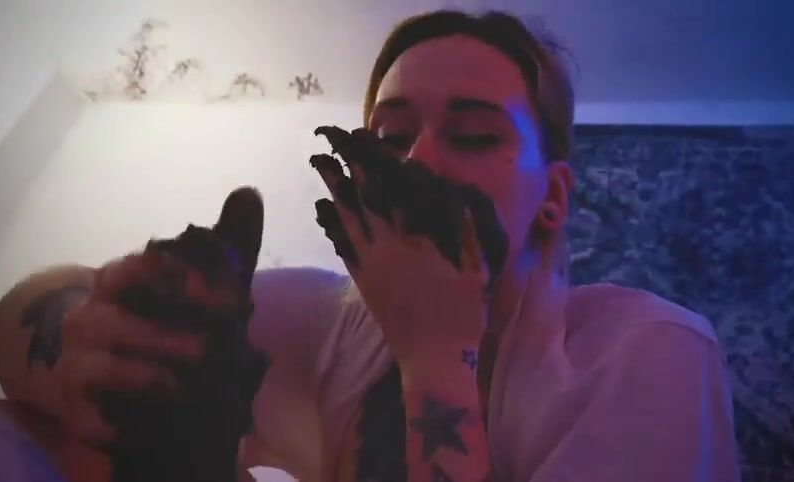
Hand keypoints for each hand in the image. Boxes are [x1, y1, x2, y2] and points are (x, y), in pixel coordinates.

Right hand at [57, 186, 264, 447]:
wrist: (108, 373)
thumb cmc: (162, 319)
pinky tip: (150, 424)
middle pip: (117, 322)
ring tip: (187, 386)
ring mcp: (77, 364)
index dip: (181, 281)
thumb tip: (250, 192)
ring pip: (105, 368)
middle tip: (211, 349)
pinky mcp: (77, 410)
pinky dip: (119, 422)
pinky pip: (94, 417)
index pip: (140, 268)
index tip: (227, 298)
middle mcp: (89, 318)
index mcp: (117, 280)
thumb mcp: (201, 284)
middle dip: (165, 336)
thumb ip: (226, 244)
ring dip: (147, 376)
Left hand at [311, 126, 507, 367]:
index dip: (370, 160)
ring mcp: (369, 264)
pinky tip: (321, 210)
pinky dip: (330, 224)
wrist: (433, 358)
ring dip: (330, 188)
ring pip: (345, 218)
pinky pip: (341, 246)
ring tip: (319, 165)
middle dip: (342, 166)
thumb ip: (464, 228)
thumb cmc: (460, 314)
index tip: (357, 137)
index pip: (387, 189)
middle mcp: (385, 245)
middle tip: (326, 141)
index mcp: (414, 238)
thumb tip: (453, 191)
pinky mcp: (362, 281)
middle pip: (358, 197)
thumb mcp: (474, 268)